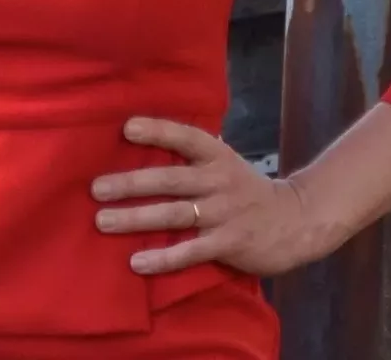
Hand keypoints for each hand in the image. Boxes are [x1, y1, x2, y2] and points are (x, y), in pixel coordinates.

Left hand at [91, 117, 326, 276]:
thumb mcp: (225, 162)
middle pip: (169, 180)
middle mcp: (218, 181)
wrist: (294, 221)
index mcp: (216, 156)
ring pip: (173, 215)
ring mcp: (223, 213)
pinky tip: (137, 262)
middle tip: (96, 188)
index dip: (157, 130)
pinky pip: (190, 252)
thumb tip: (146, 138)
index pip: (185, 137)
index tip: (125, 128)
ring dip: (136, 219)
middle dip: (130, 183)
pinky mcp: (228, 244)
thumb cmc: (245, 189)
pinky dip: (163, 258)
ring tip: (103, 221)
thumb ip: (193, 156)